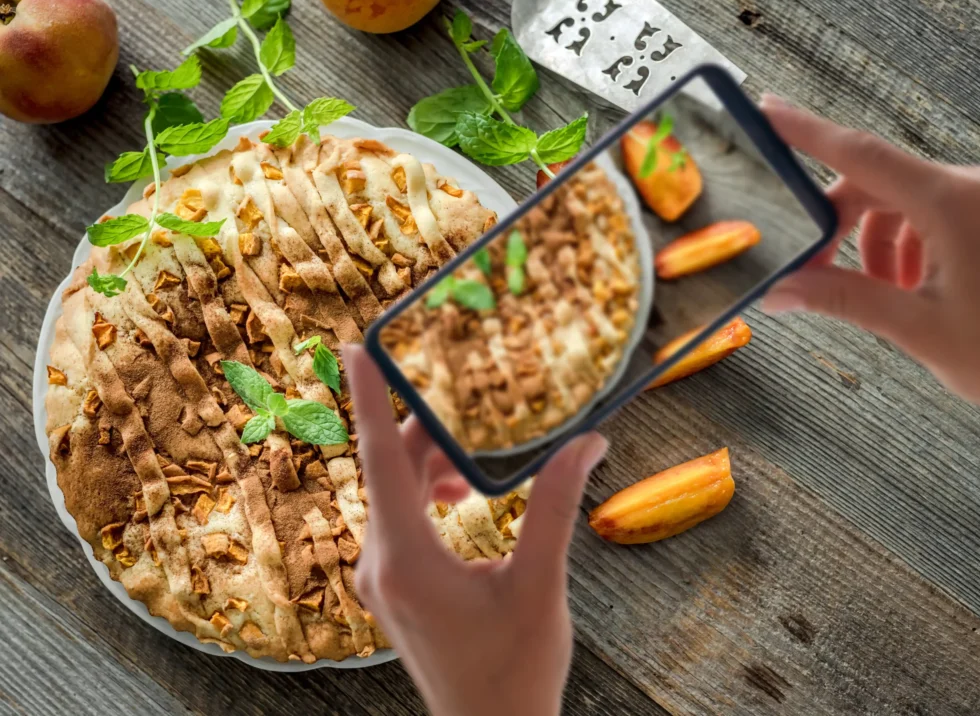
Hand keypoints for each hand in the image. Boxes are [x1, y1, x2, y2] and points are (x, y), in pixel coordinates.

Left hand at [342, 345, 608, 715]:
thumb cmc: (515, 671)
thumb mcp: (541, 584)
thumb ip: (556, 507)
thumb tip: (585, 444)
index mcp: (407, 558)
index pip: (381, 457)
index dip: (370, 396)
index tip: (355, 346)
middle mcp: (381, 564)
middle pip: (395, 471)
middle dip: (431, 434)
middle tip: (470, 405)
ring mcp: (381, 579)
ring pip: (397, 496)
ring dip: (434, 469)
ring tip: (480, 470)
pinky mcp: (392, 590)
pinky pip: (400, 521)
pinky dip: (429, 497)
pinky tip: (465, 499)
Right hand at [760, 95, 979, 413]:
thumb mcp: (917, 329)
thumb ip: (842, 299)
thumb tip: (781, 290)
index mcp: (954, 205)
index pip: (861, 154)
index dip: (806, 131)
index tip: (766, 110)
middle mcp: (975, 187)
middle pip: (876, 182)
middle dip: (836, 223)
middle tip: (811, 270)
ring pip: (903, 201)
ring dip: (873, 241)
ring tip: (880, 293)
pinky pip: (934, 213)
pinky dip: (907, 243)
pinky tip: (911, 288)